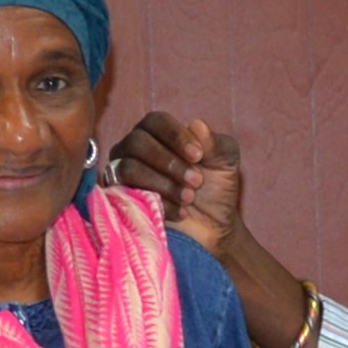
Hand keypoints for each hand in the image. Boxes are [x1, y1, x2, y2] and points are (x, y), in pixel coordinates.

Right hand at [110, 109, 252, 252]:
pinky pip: (128, 195)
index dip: (175, 136)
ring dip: (163, 184)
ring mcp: (122, 172)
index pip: (156, 121)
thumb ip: (216, 143)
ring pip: (130, 168)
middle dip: (169, 163)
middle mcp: (134, 147)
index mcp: (158, 131)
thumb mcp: (226, 162)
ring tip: (189, 198)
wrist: (213, 226)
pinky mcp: (121, 198)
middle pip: (138, 142)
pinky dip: (159, 204)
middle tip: (196, 181)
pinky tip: (181, 212)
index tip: (198, 156)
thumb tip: (198, 125)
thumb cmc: (216, 186)